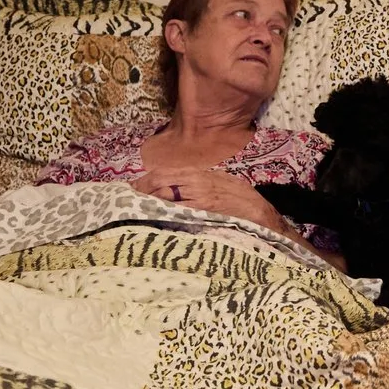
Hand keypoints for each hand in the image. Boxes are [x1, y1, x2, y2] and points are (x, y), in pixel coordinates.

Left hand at [132, 165, 286, 234]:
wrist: (262, 215)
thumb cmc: (242, 201)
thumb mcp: (220, 183)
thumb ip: (200, 183)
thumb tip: (178, 187)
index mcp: (200, 174)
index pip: (165, 173)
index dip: (146, 180)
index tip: (134, 188)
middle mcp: (198, 182)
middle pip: (161, 181)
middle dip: (142, 189)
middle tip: (127, 199)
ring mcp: (200, 197)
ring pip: (166, 194)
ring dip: (148, 200)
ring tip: (135, 208)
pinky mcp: (203, 211)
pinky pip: (178, 209)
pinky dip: (163, 211)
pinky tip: (153, 216)